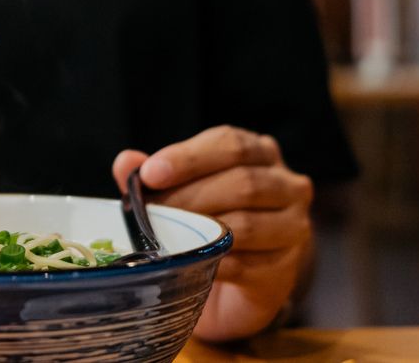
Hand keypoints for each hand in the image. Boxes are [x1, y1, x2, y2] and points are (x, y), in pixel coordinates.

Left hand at [113, 125, 313, 341]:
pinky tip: (188, 263)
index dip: (188, 158)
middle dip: (188, 197)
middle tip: (151, 211)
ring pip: (246, 225)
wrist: (247, 274)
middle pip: (243, 183)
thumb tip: (125, 161)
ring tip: (164, 237)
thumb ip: (157, 174)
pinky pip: (246, 265)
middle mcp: (287, 185)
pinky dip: (211, 263)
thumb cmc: (213, 216)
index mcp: (261, 152)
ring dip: (199, 231)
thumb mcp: (184, 187)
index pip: (230, 144)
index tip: (150, 173)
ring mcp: (293, 228)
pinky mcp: (285, 271)